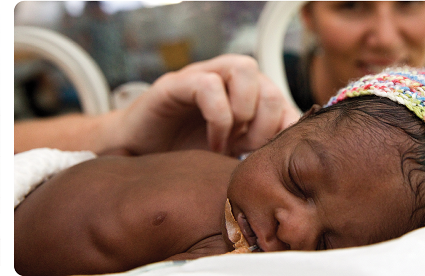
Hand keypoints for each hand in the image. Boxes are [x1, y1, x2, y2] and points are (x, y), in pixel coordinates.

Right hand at [110, 54, 300, 155]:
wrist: (136, 156)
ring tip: (230, 141)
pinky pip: (208, 85)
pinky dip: (218, 117)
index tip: (269, 156)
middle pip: (268, 83)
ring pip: (243, 68)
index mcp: (245, 96)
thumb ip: (257, 150)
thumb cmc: (185, 155)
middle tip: (247, 150)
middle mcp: (226, 80)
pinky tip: (213, 142)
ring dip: (244, 111)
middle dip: (265, 124)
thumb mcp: (230, 156)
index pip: (283, 99)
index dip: (284, 127)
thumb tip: (288, 159)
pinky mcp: (176, 84)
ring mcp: (202, 76)